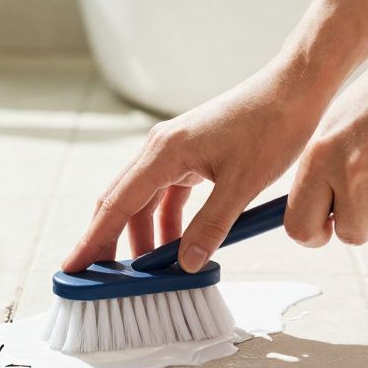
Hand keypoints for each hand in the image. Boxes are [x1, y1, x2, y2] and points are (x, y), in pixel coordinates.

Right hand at [62, 57, 332, 272]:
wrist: (295, 88)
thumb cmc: (272, 126)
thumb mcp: (243, 184)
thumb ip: (211, 227)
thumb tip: (185, 265)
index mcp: (163, 152)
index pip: (115, 205)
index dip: (92, 240)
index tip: (72, 267)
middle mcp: (159, 149)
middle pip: (120, 203)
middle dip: (107, 242)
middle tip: (98, 278)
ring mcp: (173, 151)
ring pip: (143, 201)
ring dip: (143, 236)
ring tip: (146, 272)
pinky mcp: (190, 155)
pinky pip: (165, 195)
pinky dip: (166, 222)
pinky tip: (176, 246)